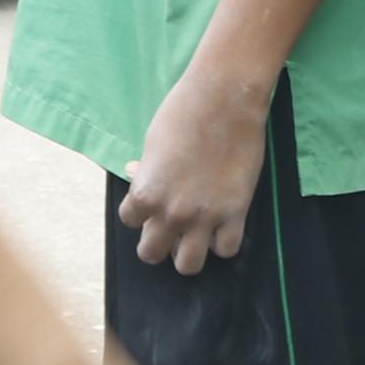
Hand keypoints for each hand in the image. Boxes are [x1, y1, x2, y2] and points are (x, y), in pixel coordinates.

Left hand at [118, 63, 272, 275]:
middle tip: (169, 226)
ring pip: (188, 265)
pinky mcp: (235, 213)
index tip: (152, 200)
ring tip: (194, 235)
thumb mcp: (152, 142)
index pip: (129, 220)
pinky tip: (222, 225)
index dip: (139, 211)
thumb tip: (136, 174)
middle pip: (151, 254)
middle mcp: (171, 213)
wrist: (224, 99)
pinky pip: (227, 250)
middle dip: (157, 242)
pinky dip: (223, 242)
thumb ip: (145, 169)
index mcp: (145, 194)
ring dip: (187, 252)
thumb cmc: (182, 112)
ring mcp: (204, 217)